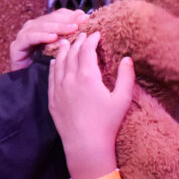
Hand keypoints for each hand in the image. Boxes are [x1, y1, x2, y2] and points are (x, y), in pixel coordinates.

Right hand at [9, 8, 87, 69]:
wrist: (30, 88)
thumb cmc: (50, 68)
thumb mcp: (65, 50)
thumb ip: (72, 34)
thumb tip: (84, 17)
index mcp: (45, 26)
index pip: (59, 15)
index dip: (72, 15)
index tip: (85, 18)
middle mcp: (33, 28)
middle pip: (51, 19)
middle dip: (67, 20)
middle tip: (80, 23)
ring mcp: (23, 36)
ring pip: (41, 26)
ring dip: (57, 27)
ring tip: (71, 29)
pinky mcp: (16, 46)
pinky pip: (29, 38)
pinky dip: (41, 36)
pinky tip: (52, 38)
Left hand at [48, 31, 134, 178]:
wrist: (85, 145)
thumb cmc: (107, 123)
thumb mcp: (122, 99)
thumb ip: (126, 76)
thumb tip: (127, 58)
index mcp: (87, 76)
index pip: (86, 50)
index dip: (91, 39)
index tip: (96, 34)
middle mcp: (70, 79)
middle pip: (71, 53)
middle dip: (77, 42)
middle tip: (82, 35)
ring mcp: (59, 89)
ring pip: (58, 63)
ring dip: (63, 51)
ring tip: (66, 42)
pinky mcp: (53, 100)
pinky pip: (51, 77)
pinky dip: (53, 66)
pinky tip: (55, 62)